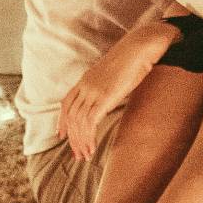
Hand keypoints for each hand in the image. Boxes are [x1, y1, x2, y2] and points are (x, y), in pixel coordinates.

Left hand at [58, 22, 175, 159]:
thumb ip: (107, 85)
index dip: (62, 121)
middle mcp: (85, 86)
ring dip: (81, 142)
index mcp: (85, 80)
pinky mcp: (104, 97)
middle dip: (73, 139)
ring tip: (86, 156)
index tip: (62, 137)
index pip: (66, 104)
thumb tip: (110, 96)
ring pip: (79, 122)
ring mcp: (94, 91)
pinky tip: (93, 148)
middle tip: (78, 155)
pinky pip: (90, 121)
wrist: (140, 47)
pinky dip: (89, 137)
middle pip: (71, 116)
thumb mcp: (114, 74)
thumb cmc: (133, 59)